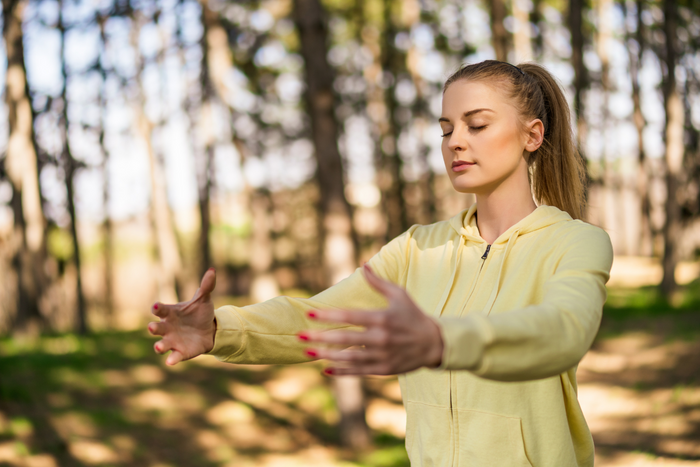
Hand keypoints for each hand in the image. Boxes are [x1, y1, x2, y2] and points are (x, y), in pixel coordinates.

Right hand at [148, 268, 216, 364]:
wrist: (210, 330)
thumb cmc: (200, 313)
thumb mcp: (204, 299)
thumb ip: (206, 286)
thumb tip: (213, 271)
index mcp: (171, 313)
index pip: (161, 310)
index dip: (157, 308)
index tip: (156, 306)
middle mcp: (167, 328)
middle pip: (157, 328)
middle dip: (154, 328)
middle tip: (152, 328)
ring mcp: (172, 341)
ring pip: (162, 345)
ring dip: (159, 347)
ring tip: (159, 347)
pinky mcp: (180, 352)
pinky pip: (175, 356)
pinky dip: (172, 359)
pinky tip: (171, 362)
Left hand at [300, 264, 443, 375]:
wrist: (434, 344)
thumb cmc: (414, 315)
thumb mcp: (399, 295)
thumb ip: (378, 282)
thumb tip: (363, 264)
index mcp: (382, 319)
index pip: (350, 317)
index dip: (328, 315)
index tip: (310, 313)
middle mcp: (380, 339)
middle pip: (345, 339)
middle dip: (320, 338)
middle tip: (300, 335)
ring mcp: (382, 356)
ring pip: (348, 358)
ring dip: (326, 356)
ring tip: (308, 352)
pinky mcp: (383, 369)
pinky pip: (358, 372)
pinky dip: (341, 372)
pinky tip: (325, 369)